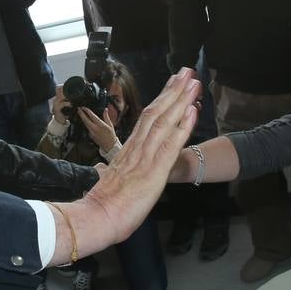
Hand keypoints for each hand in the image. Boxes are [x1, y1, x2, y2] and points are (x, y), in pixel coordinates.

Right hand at [50, 68, 198, 262]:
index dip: (161, 101)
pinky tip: (193, 111)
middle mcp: (137, 148)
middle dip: (173, 91)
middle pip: (156, 112)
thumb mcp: (110, 183)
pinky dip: (183, 125)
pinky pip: (171, 143)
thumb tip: (108, 173)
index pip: (147, 119)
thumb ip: (113, 173)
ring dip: (181, 100)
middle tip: (186, 72)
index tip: (171, 85)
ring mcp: (146, 157)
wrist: (97, 217)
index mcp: (128, 151)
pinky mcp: (155, 169)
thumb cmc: (102, 207)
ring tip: (193, 82)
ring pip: (165, 121)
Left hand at [76, 105, 117, 152]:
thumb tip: (106, 109)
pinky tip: (86, 121)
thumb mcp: (110, 125)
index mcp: (101, 125)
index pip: (92, 116)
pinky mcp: (90, 136)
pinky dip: (86, 124)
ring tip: (80, 113)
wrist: (109, 146)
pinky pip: (87, 128)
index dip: (87, 111)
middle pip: (86, 120)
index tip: (84, 108)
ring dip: (82, 118)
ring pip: (85, 124)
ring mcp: (92, 133)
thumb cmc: (111, 135)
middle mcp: (95, 129)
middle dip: (81, 114)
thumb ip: (106, 117)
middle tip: (78, 109)